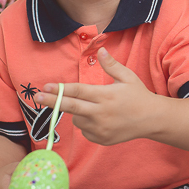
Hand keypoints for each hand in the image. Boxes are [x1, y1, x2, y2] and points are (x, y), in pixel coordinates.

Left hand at [39, 49, 156, 144]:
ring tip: (93, 107)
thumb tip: (100, 50)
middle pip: (71, 107)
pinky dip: (86, 123)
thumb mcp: (128, 77)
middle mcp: (102, 113)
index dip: (60, 89)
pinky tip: (100, 118)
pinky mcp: (102, 139)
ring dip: (77, 112)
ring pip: (77, 119)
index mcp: (107, 96)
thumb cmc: (139, 96)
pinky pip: (85, 131)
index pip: (78, 91)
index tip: (45, 86)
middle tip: (36, 98)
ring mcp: (101, 129)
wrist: (153, 120)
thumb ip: (111, 65)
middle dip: (52, 102)